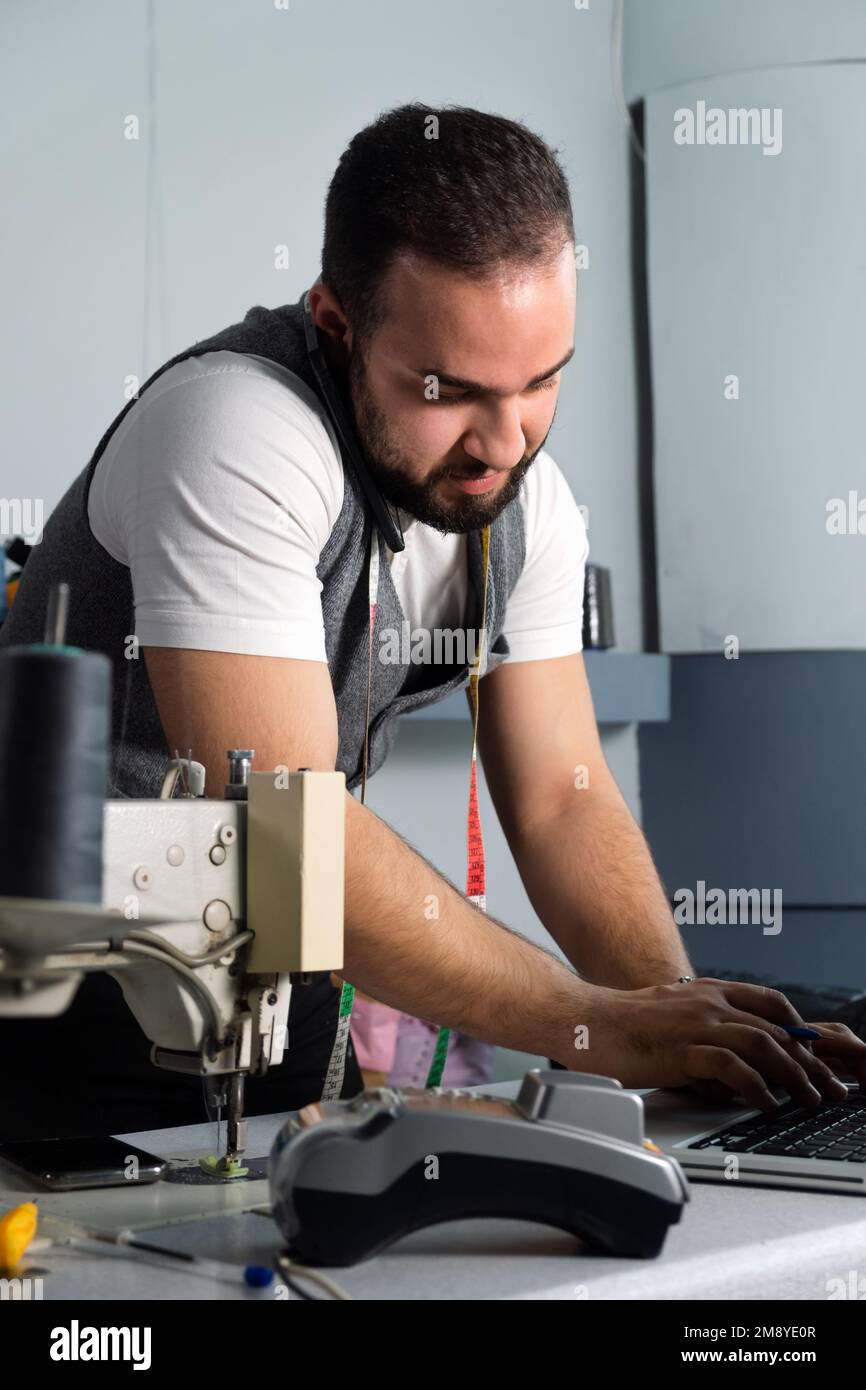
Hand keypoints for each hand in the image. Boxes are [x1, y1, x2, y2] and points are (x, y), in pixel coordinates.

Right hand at [578, 977, 860, 1112]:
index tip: (815, 1054)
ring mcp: (696, 1024)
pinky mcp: (681, 1050)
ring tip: (808, 1099)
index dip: (800, 1029)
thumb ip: (703, 1027)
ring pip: (763, 1045)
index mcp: (707, 992)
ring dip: (793, 1075)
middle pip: (776, 1028)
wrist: (582, 1020)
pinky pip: (732, 1067)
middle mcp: (708, 1003)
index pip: (771, 1003)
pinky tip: (766, 1103)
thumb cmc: (620, 1023)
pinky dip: (756, 1087)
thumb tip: (732, 1062)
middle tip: (827, 1087)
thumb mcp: (672, 1014)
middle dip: (809, 1061)